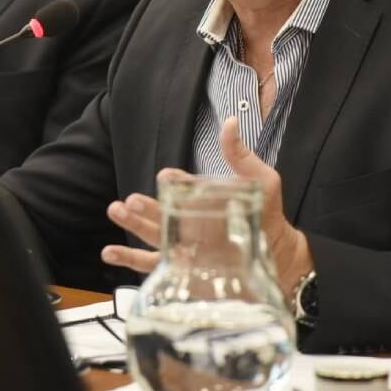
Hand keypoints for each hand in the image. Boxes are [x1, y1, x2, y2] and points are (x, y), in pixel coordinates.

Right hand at [102, 116, 312, 294]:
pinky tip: (110, 252)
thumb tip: (230, 122)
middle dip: (143, 206)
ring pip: (151, 234)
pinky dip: (128, 258)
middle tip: (131, 200)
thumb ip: (241, 156)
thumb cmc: (268, 217)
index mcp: (201, 198)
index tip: (168, 176)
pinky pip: (151, 264)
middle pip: (159, 211)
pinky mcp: (181, 268)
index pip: (181, 186)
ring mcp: (182, 244)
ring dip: (131, 224)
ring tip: (116, 211)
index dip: (174, 181)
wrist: (280, 253)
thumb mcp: (262, 182)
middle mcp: (187, 220)